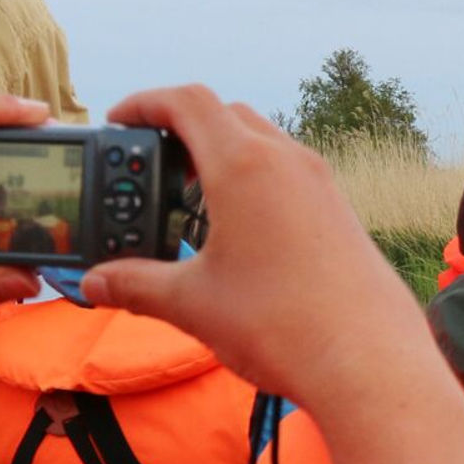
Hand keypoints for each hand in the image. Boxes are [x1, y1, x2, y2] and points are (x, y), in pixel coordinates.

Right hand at [81, 85, 463, 463]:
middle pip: (227, 115)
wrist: (369, 361)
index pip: (188, 102)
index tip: (118, 118)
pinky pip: (290, 175)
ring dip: (222, 157)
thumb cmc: (282, 324)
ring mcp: (321, 185)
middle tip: (150, 166)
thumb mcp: (192, 303)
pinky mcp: (340, 212)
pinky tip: (238, 233)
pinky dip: (255, 183)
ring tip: (189, 205)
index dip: (145, 102)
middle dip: (182, 130)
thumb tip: (94, 283)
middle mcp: (288, 162)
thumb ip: (135, 284)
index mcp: (245, 166)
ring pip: (263, 143)